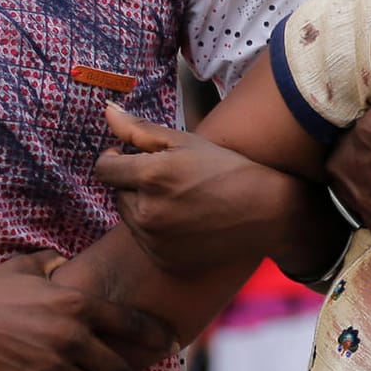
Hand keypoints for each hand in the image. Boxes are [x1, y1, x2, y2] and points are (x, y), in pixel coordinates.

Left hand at [97, 104, 310, 276]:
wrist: (267, 213)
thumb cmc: (228, 169)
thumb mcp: (186, 142)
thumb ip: (140, 129)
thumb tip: (106, 111)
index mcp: (151, 177)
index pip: (103, 168)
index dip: (114, 159)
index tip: (130, 156)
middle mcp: (147, 213)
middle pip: (117, 194)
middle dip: (134, 184)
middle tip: (170, 179)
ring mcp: (155, 241)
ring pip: (129, 218)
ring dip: (144, 207)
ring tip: (181, 200)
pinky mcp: (164, 260)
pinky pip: (145, 241)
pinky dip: (157, 231)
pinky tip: (187, 221)